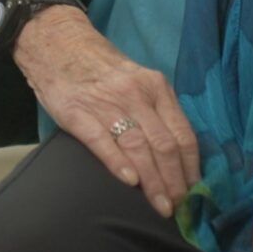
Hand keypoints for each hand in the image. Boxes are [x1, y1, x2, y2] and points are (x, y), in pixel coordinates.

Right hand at [13, 9, 200, 217]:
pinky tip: (129, 182)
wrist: (58, 44)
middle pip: (164, 145)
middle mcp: (136, 95)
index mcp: (156, 88)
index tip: (194, 193)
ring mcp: (107, 103)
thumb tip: (177, 156)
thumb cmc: (101, 69)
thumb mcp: (138, 81)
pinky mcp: (78, 113)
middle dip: (175, 182)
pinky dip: (118, 163)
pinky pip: (102, 141)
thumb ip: (156, 111)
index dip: (191, 168)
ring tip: (160, 205)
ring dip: (153, 182)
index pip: (183, 134)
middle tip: (179, 207)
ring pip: (139, 148)